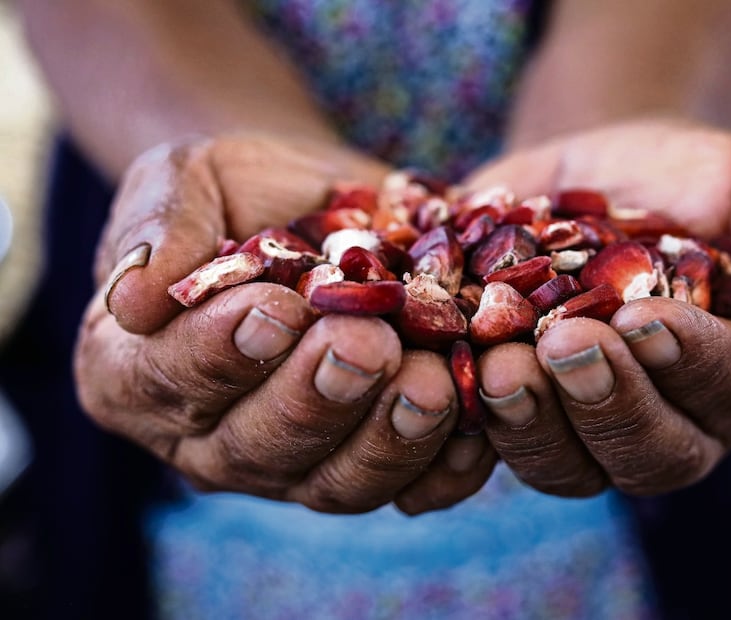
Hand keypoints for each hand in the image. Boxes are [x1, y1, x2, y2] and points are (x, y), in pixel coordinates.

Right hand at [76, 135, 496, 512]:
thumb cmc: (241, 192)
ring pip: (337, 484)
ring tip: (431, 381)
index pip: (167, 378)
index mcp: (139, 371)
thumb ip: (159, 222)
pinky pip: (414, 488)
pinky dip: (448, 462)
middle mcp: (212, 437)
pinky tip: (479, 415)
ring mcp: (298, 462)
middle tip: (366, 346)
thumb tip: (134, 296)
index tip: (274, 308)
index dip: (219, 352)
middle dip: (316, 398)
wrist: (322, 206)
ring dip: (388, 438)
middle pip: (257, 447)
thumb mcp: (188, 176)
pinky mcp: (373, 462)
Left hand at [465, 118, 730, 495]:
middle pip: (651, 452)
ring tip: (498, 368)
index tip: (642, 316)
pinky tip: (444, 385)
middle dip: (606, 403)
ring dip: (533, 426)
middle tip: (561, 343)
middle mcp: (676, 419)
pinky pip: (496, 452)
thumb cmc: (690, 181)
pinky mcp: (525, 416)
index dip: (689, 362)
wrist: (599, 179)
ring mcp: (592, 429)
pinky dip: (470, 429)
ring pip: (570, 467)